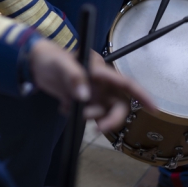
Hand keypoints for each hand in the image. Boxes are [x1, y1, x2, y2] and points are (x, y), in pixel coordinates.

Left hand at [28, 40, 154, 130]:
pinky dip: (77, 115)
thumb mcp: (60, 64)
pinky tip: (64, 105)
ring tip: (72, 110)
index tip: (154, 109)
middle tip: (98, 128)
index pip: (125, 83)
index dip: (142, 95)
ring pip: (102, 111)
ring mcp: (91, 92)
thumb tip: (84, 96)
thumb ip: (73, 77)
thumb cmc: (49, 57)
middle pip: (118, 104)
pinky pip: (86, 114)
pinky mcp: (81, 100)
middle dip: (112, 118)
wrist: (33, 64)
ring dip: (92, 116)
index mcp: (100, 70)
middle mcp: (100, 83)